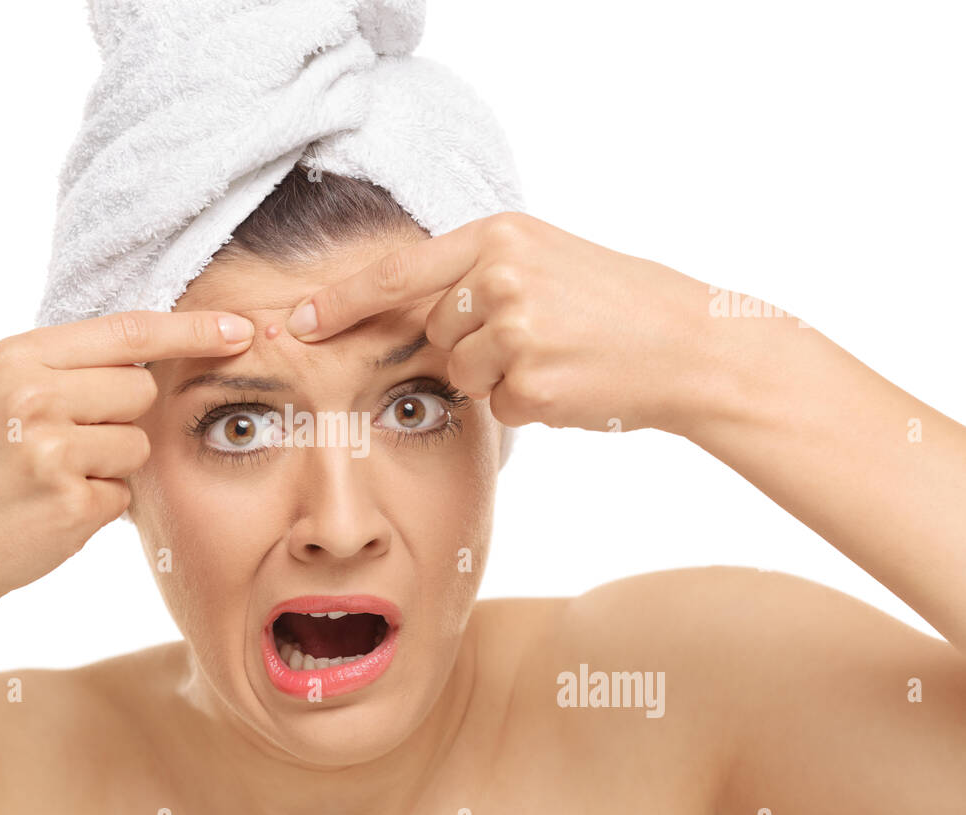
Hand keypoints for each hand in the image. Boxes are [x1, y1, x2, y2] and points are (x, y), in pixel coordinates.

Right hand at [0, 310, 254, 625]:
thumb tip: (147, 351)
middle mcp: (37, 394)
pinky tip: (49, 511)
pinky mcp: (73, 502)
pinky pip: (124, 493)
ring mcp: (55, 449)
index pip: (127, 331)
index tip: (239, 330)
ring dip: (111, 467)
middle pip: (142, 390)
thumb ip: (61, 367)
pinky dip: (98, 506)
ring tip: (51, 479)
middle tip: (63, 443)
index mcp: (18, 356)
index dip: (190, 330)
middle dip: (121, 418)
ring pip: (140, 445)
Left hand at [284, 211, 716, 433]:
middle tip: (537, 334)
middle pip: (433, 333)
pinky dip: (528, 404)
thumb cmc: (613, 303)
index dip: (340, 301)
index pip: (397, 272)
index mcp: (499, 237)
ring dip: (499, 378)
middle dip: (468, 345)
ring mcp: (515, 331)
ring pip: (462, 376)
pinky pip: (498, 408)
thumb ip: (476, 274)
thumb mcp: (543, 259)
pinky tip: (571, 382)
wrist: (688, 343)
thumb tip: (406, 313)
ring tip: (557, 356)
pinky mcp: (531, 383)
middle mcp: (500, 277)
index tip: (295, 321)